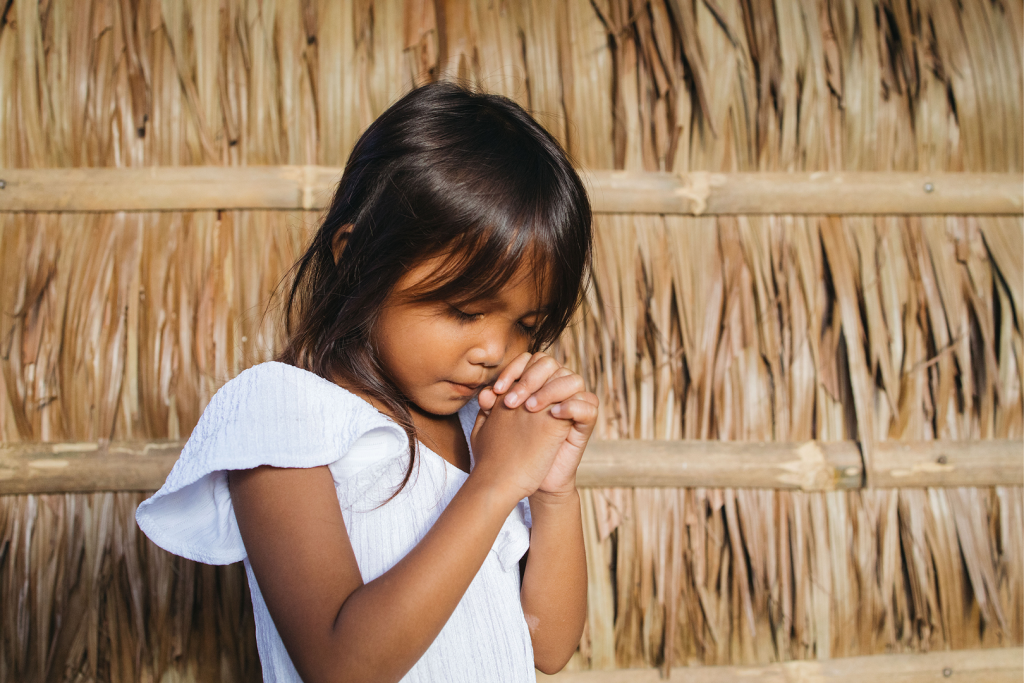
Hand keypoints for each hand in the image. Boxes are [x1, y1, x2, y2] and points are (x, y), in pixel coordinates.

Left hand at [477, 353, 598, 495]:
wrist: (528, 480)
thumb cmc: (513, 450)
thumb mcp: (496, 427)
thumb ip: (490, 408)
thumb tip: (484, 393)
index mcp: (536, 385)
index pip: (530, 360)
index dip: (513, 370)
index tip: (496, 390)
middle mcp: (556, 389)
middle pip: (551, 365)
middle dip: (530, 379)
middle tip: (512, 402)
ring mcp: (573, 404)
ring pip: (573, 380)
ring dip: (550, 390)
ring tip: (531, 409)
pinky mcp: (585, 423)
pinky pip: (589, 404)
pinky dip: (573, 406)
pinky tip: (554, 414)